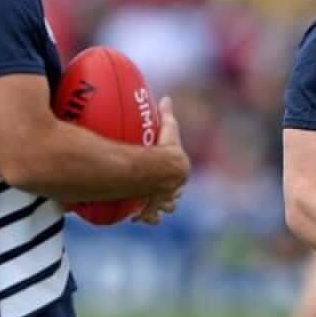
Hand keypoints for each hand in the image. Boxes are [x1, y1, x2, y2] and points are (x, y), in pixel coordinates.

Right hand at [135, 96, 189, 224]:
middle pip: (174, 194)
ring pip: (164, 208)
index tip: (169, 175)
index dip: (176, 174)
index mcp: (178, 172)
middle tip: (160, 193)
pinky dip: (144, 217)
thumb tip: (166, 98)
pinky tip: (136, 218)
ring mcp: (162, 201)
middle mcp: (174, 189)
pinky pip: (147, 216)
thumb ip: (167, 116)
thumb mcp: (168, 131)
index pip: (179, 173)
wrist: (162, 173)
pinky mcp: (150, 210)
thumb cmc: (165, 151)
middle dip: (169, 194)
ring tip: (151, 210)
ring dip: (158, 208)